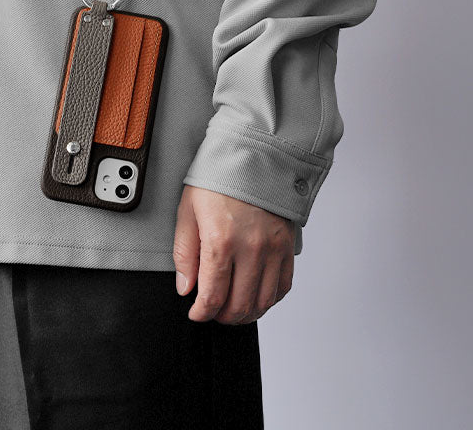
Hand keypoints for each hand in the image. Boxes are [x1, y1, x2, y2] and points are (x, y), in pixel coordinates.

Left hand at [172, 183, 295, 323]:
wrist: (250, 156)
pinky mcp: (287, 247)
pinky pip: (282, 287)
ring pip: (262, 302)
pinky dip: (268, 299)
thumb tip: (185, 287)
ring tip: (231, 308)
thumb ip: (185, 253)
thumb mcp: (188, 211)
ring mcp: (272, 250)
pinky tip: (254, 296)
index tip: (196, 313)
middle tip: (211, 312)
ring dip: (245, 314)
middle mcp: (250, 249)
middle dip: (222, 316)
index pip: (212, 296)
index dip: (201, 312)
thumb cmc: (217, 180)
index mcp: (220, 241)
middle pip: (239, 305)